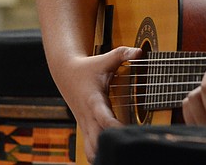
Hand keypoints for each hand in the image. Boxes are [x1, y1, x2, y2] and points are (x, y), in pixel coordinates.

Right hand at [57, 45, 140, 162]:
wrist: (66, 73)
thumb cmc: (89, 67)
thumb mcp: (105, 58)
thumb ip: (123, 54)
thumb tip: (140, 52)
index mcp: (94, 100)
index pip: (103, 117)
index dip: (114, 127)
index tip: (126, 132)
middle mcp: (89, 116)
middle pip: (96, 141)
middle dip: (111, 146)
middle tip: (129, 146)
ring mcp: (86, 126)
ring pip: (91, 151)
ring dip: (104, 154)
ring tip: (122, 154)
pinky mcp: (86, 131)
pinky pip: (91, 151)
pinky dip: (99, 155)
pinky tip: (114, 154)